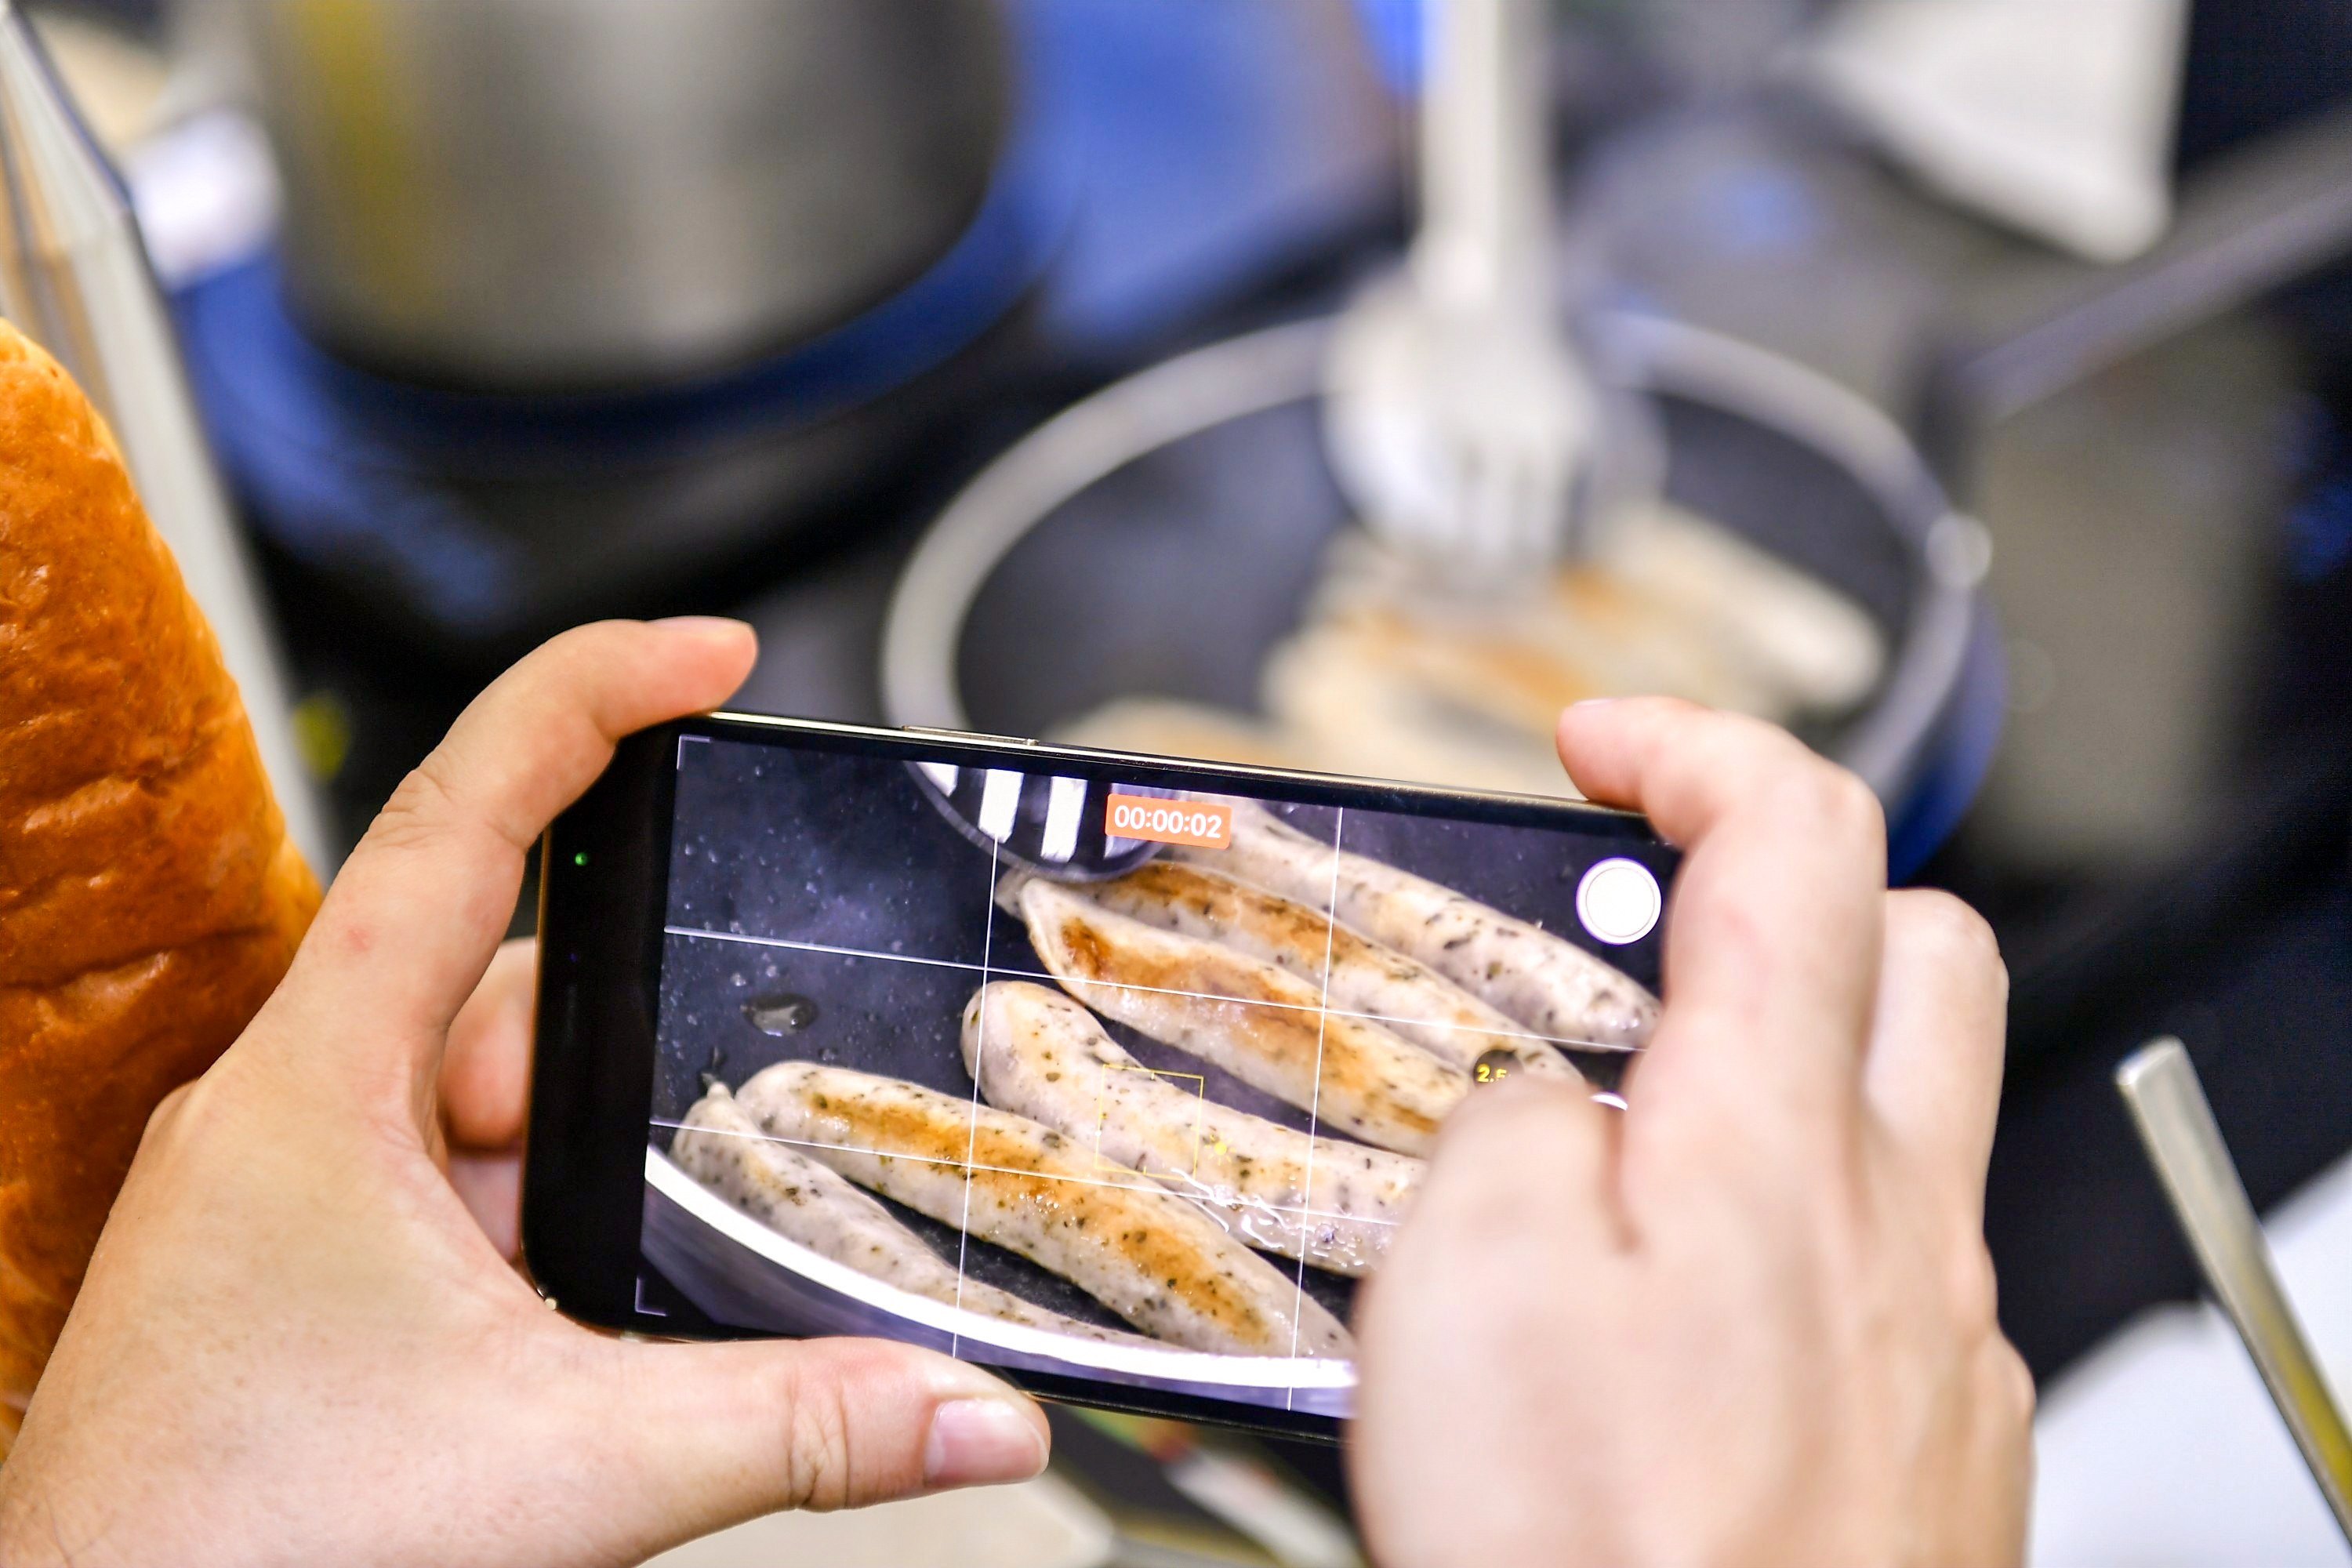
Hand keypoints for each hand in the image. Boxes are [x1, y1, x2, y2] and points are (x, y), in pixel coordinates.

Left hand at [0, 621, 1048, 1567]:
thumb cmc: (228, 1549)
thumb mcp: (564, 1462)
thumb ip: (794, 1424)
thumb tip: (966, 1412)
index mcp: (324, 1082)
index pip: (461, 812)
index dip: (592, 696)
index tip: (710, 653)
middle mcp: (303, 1111)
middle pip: (519, 989)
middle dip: (636, 1063)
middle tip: (721, 1146)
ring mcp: (304, 1191)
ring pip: (502, 1106)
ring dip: (591, 1168)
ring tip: (628, 1286)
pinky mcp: (319, 1266)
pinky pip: (468, 1188)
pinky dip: (549, 1225)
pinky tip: (587, 1320)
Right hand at [1349, 699, 2031, 1567]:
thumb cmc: (1597, 1552)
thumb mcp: (1466, 1269)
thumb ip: (1511, 1125)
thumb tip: (1548, 1104)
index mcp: (1776, 1129)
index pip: (1793, 830)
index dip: (1690, 745)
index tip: (1599, 748)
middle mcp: (1897, 1215)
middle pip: (1924, 946)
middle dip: (1794, 888)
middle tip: (1654, 934)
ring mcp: (1937, 1335)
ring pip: (1914, 1123)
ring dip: (1786, 1082)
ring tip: (1624, 1165)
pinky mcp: (1939, 1448)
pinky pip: (1896, 1283)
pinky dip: (1797, 1250)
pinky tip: (1678, 1343)